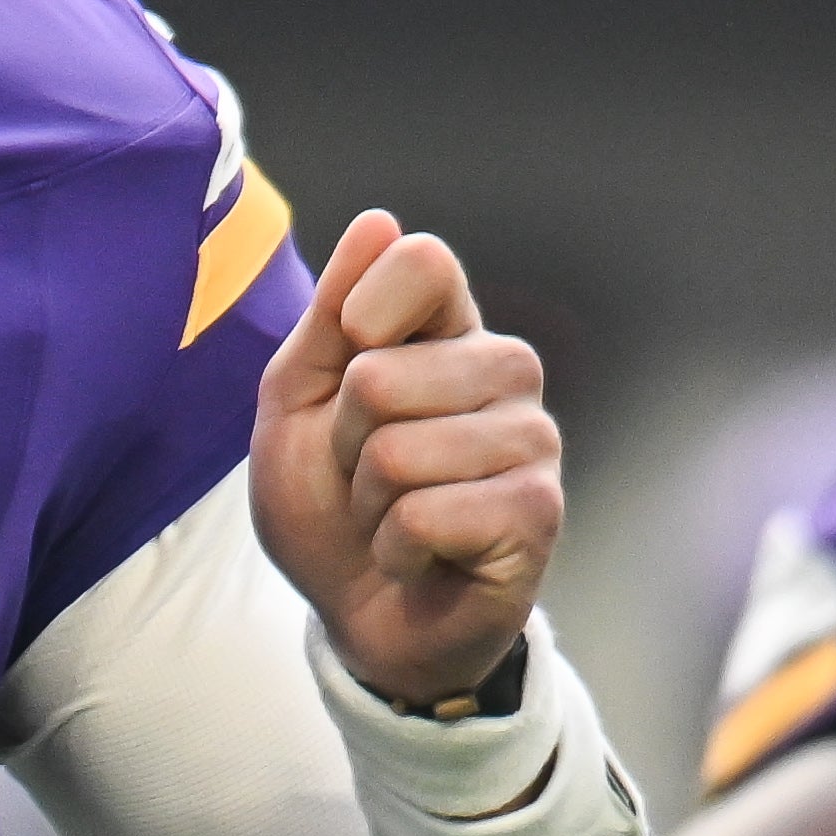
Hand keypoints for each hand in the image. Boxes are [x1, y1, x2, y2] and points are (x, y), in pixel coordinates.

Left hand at [250, 209, 560, 707]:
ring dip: (367, 503)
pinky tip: (420, 555)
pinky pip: (426, 514)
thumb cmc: (330, 505)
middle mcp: (504, 371)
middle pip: (383, 375)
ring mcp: (532, 440)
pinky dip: (395, 547)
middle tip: (365, 477)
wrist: (360, 614)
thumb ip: (329, 316)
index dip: (358, 314)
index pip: (423, 262)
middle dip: (342, 443)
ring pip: (400, 451)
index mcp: (448, 329)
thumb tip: (380, 221)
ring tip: (392, 517)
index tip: (346, 364)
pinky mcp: (539, 511)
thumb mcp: (295, 403)